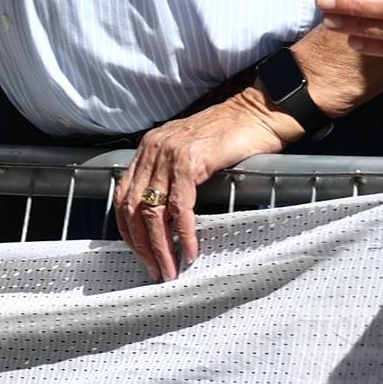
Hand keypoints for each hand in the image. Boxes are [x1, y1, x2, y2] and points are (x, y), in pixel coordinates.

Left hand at [113, 95, 282, 282]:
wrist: (259, 113)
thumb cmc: (232, 136)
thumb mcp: (191, 155)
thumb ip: (173, 178)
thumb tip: (165, 217)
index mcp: (147, 149)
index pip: (122, 196)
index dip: (128, 229)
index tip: (139, 253)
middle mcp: (151, 150)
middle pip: (132, 207)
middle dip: (141, 245)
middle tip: (154, 270)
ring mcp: (168, 154)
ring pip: (152, 210)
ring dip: (159, 246)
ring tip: (169, 268)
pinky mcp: (190, 161)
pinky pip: (180, 206)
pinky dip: (183, 233)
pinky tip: (189, 251)